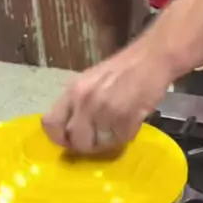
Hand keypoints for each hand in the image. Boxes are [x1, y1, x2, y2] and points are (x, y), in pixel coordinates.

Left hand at [42, 40, 172, 154]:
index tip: (70, 140)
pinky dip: (126, 135)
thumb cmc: (123, 68)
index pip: (51, 124)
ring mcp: (105, 110)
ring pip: (99, 144)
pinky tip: (130, 122)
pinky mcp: (125, 118)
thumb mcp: (90, 81)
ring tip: (117, 128)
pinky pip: (120, 140)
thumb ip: (77, 104)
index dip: (59, 138)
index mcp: (73, 91)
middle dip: (88, 145)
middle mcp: (85, 101)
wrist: (152, 57)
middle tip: (99, 139)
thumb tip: (70, 131)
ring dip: (108, 141)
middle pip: (76, 141)